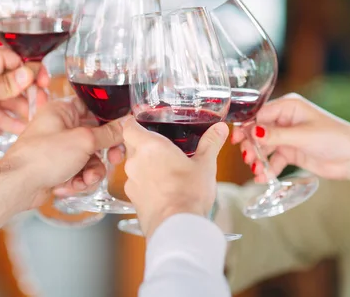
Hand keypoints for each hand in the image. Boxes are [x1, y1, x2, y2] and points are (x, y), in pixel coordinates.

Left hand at [0, 45, 49, 146]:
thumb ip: (5, 84)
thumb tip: (30, 72)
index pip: (17, 61)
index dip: (33, 72)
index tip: (45, 84)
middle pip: (19, 82)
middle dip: (32, 94)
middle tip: (42, 106)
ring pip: (13, 100)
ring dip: (25, 110)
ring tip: (35, 121)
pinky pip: (3, 116)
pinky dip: (12, 122)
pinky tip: (23, 130)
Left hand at [0, 97, 124, 210]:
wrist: (18, 186)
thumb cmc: (42, 157)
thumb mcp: (83, 141)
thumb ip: (108, 133)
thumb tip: (125, 125)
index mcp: (62, 111)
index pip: (92, 108)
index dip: (109, 119)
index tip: (122, 130)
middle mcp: (59, 127)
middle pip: (94, 137)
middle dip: (104, 153)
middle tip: (113, 159)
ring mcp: (58, 149)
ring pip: (89, 158)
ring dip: (91, 172)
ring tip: (85, 180)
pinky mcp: (57, 167)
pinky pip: (79, 172)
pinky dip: (78, 180)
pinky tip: (71, 186)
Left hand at [121, 118, 227, 238]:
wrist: (176, 226)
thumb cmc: (189, 193)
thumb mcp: (205, 165)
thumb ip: (210, 143)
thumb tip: (219, 128)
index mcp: (150, 146)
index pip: (129, 126)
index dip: (134, 123)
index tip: (142, 123)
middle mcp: (135, 161)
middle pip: (132, 146)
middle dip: (145, 146)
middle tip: (165, 149)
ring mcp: (131, 181)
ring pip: (134, 166)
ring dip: (146, 166)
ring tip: (167, 172)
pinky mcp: (132, 198)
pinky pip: (137, 184)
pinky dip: (146, 184)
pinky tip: (163, 190)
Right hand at [232, 93, 349, 184]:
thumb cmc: (335, 138)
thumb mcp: (303, 136)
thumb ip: (276, 135)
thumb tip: (252, 132)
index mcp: (288, 107)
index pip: (259, 114)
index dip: (246, 126)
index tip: (236, 139)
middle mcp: (285, 120)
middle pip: (258, 131)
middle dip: (251, 145)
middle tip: (249, 158)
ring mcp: (287, 137)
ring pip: (264, 147)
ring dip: (258, 159)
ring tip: (257, 171)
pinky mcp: (291, 152)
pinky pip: (273, 160)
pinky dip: (267, 169)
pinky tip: (263, 178)